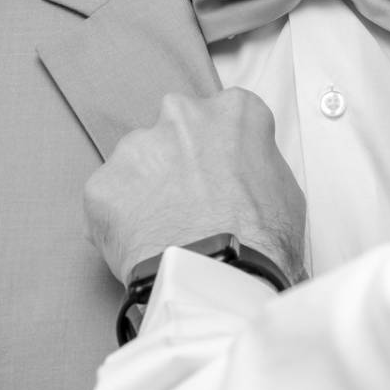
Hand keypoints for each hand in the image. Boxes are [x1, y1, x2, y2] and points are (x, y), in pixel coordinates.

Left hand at [82, 88, 305, 285]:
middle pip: (175, 130)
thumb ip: (256, 165)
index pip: (223, 117)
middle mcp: (182, 115)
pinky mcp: (104, 183)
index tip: (219, 175)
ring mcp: (138, 147)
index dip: (221, 151)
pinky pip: (108, 198)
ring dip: (147, 189)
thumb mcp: (286, 191)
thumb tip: (244, 180)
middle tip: (191, 202)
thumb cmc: (258, 241)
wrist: (218, 278)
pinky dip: (119, 219)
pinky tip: (143, 243)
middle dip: (179, 160)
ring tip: (166, 229)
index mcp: (233, 112)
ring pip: (137, 162)